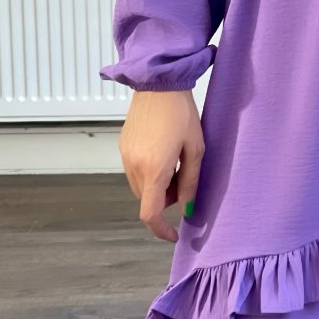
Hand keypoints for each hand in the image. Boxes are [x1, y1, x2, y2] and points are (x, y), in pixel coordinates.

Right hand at [118, 89, 204, 241]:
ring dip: (157, 186)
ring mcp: (125, 156)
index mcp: (154, 169)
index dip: (160, 230)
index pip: (150, 214)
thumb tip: (186, 207)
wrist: (158, 84)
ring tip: (175, 163)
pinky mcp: (123, 146)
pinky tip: (163, 152)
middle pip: (147, 200)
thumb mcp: (195, 149)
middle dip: (165, 200)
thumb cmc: (181, 114)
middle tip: (184, 182)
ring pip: (140, 187)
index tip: (173, 234)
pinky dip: (149, 173)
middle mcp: (134, 166)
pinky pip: (134, 171)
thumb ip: (190, 182)